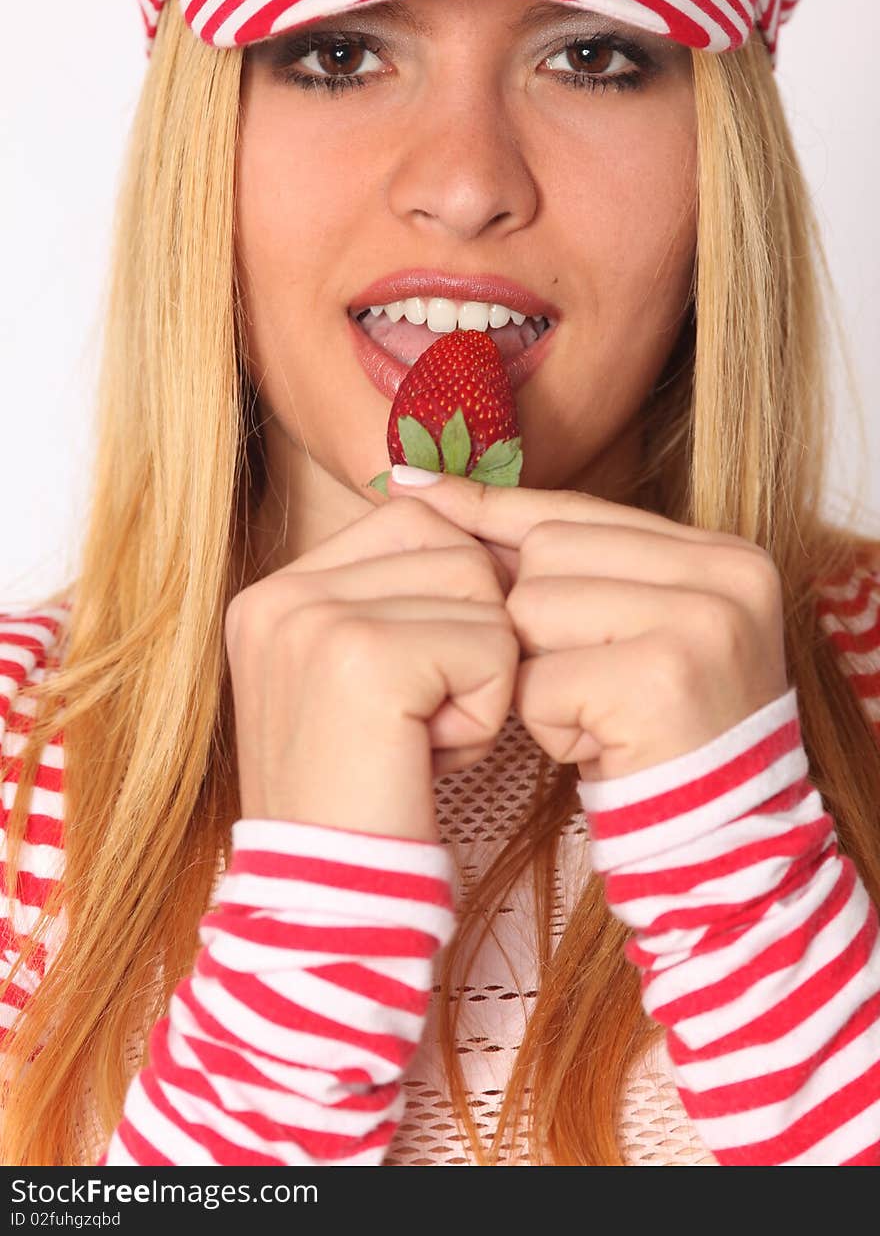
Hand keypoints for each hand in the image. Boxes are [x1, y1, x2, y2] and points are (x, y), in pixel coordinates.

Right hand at [224, 497, 518, 838]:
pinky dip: (484, 713)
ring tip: (420, 738)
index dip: (454, 602)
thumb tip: (469, 509)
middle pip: (454, 547)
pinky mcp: (359, 655)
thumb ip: (400, 591)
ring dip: (481, 677)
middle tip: (417, 719)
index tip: (413, 687)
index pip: (415, 521)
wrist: (328, 902)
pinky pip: (490, 645)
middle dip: (471, 639)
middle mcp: (281, 591)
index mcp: (276, 590)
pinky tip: (429, 756)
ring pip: (481, 591)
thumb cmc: (368, 795)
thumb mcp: (366, 675)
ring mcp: (311, 618)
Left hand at [386, 471, 789, 780]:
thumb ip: (559, 561)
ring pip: (532, 611)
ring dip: (539, 676)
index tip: (414, 488)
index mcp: (723, 553)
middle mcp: (726, 575)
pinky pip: (539, 681)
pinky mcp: (661, 680)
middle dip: (532, 624)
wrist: (720, 845)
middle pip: (546, 554)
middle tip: (587, 684)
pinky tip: (598, 747)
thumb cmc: (655, 735)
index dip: (496, 511)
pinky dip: (549, 724)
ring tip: (597, 715)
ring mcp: (700, 623)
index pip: (579, 511)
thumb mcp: (625, 629)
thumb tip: (427, 490)